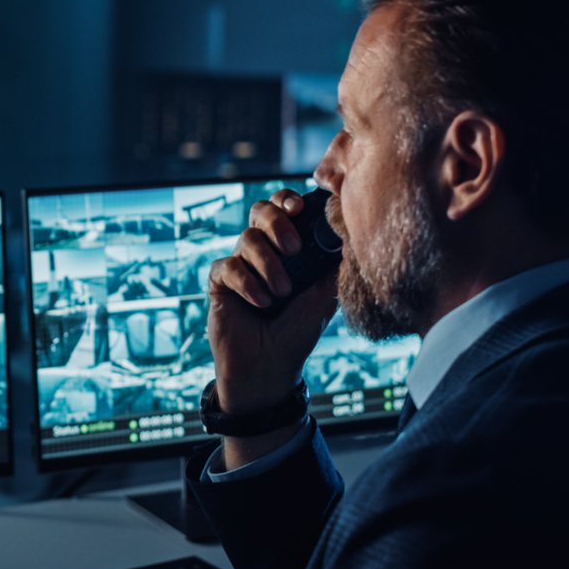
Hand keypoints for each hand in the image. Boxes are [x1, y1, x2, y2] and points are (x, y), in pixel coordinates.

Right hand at [207, 189, 338, 464]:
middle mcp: (264, 252)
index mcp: (289, 250)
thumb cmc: (297, 335)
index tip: (299, 208)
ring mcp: (240, 265)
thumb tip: (348, 232)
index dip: (288, 200)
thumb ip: (333, 264)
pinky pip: (227, 266)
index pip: (285, 209)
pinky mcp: (220, 283)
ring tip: (281, 292)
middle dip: (277, 223)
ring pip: (246, 239)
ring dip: (267, 264)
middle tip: (293, 248)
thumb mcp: (323, 297)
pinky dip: (247, 282)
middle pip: (260, 211)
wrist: (269, 368)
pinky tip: (260, 303)